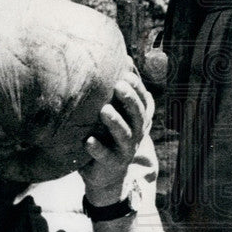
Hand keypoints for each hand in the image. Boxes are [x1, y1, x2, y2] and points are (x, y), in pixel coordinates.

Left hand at [80, 66, 153, 206]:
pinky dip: (97, 148)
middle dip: (129, 99)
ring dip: (115, 122)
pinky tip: (88, 141)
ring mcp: (125, 149)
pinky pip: (105, 156)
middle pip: (137, 114)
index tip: (126, 71)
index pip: (143, 99)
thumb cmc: (106, 134)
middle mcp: (136, 132)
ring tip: (104, 110)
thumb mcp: (115, 112)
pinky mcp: (111, 164)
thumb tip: (121, 57)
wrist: (105, 174)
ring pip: (125, 134)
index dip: (137, 86)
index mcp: (138, 118)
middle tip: (118, 85)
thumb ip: (118, 90)